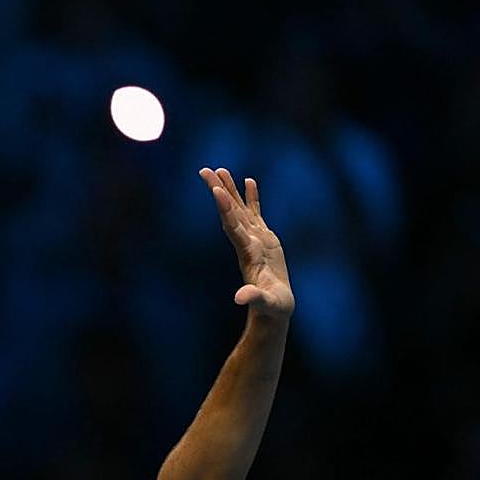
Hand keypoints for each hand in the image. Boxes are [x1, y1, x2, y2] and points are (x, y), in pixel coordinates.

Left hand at [199, 167, 293, 320]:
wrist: (274, 310)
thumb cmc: (272, 307)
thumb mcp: (265, 302)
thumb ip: (253, 297)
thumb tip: (240, 298)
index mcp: (247, 254)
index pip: (233, 227)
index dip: (225, 209)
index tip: (215, 190)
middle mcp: (246, 243)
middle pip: (230, 212)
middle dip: (219, 191)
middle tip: (205, 171)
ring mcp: (255, 240)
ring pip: (240, 209)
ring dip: (230, 190)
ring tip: (220, 170)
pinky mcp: (265, 240)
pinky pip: (256, 213)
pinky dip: (252, 197)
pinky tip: (248, 181)